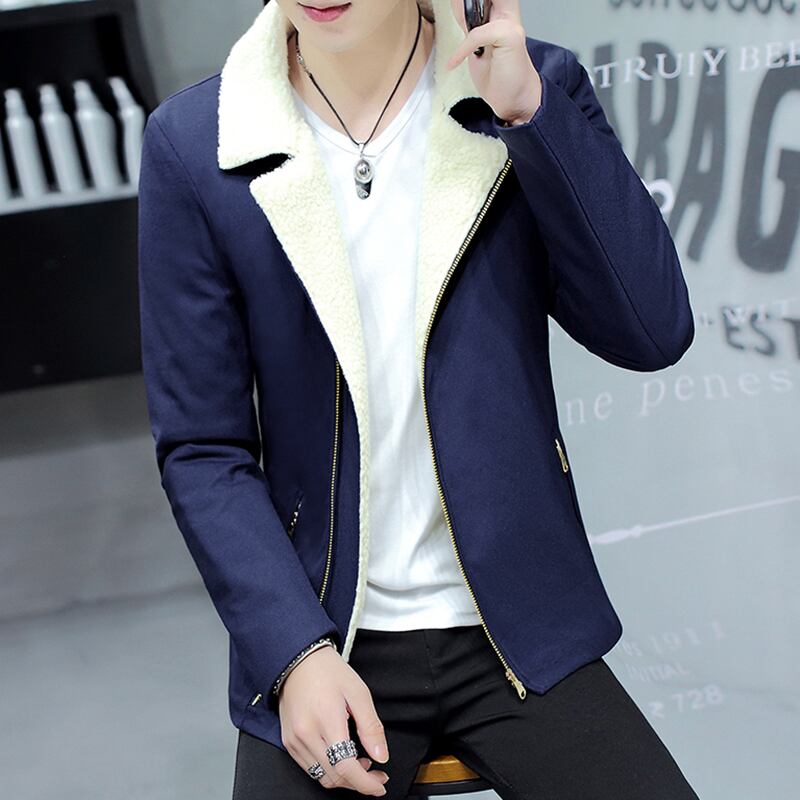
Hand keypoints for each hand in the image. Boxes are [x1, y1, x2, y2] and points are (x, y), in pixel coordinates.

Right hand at [278, 645, 390, 795]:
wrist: (299, 660)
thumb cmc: (329, 671)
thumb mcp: (358, 692)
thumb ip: (371, 727)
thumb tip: (381, 755)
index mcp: (325, 720)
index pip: (346, 767)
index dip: (366, 783)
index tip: (381, 784)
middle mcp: (305, 735)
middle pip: (334, 777)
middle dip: (359, 782)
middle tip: (376, 772)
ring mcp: (294, 741)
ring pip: (321, 777)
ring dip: (344, 777)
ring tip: (360, 763)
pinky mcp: (288, 742)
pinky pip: (310, 768)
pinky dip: (328, 770)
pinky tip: (341, 757)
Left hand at [446, 0, 541, 125]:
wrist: (514, 99)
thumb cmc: (498, 75)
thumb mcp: (475, 46)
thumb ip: (469, 25)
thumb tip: (456, 5)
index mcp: (500, 11)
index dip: (466, 1)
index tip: (458, 6)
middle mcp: (507, 12)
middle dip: (464, 3)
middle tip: (458, 15)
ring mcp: (509, 23)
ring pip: (482, 2)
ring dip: (463, 12)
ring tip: (459, 27)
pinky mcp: (510, 36)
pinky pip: (477, 34)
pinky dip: (462, 50)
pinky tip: (454, 62)